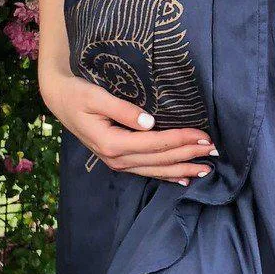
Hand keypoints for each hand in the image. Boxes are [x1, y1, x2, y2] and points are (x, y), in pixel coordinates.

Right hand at [41, 67, 216, 184]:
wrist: (59, 100)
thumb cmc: (78, 94)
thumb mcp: (97, 97)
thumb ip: (124, 110)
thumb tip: (150, 122)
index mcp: (112, 143)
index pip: (156, 143)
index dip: (182, 140)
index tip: (204, 135)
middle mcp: (116, 158)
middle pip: (160, 159)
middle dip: (189, 155)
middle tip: (215, 151)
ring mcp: (116, 162)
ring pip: (155, 170)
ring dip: (182, 169)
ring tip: (206, 169)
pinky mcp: (118, 160)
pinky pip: (146, 171)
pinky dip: (166, 175)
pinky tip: (183, 179)